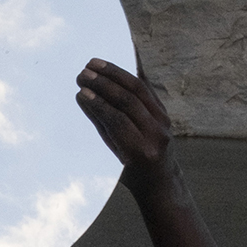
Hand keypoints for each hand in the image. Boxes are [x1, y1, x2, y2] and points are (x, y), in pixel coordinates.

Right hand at [75, 59, 177, 194]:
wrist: (160, 182)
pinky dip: (128, 76)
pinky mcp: (164, 112)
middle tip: (84, 74)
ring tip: (94, 64)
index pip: (117, 121)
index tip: (81, 91)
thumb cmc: (130, 174)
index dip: (99, 104)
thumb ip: (102, 128)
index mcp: (141, 152)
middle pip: (129, 101)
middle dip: (104, 84)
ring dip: (115, 74)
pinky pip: (146, 89)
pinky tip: (113, 66)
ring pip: (139, 89)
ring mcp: (163, 121)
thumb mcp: (113, 157)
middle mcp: (156, 134)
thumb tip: (85, 98)